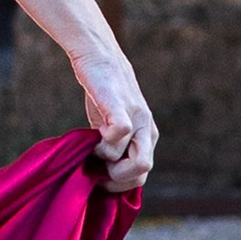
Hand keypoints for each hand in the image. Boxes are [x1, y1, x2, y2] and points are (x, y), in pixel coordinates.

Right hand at [74, 42, 156, 194]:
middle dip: (116, 178)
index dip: (119, 183)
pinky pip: (121, 133)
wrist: (98, 56)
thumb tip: (103, 176)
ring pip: (138, 160)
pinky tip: (94, 132)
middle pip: (144, 170)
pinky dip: (105, 142)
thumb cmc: (103, 93)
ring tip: (93, 145)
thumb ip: (116, 145)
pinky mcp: (120, 104)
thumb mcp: (113, 124)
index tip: (99, 177)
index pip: (142, 174)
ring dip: (108, 160)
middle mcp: (147, 128)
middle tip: (96, 167)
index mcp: (147, 135)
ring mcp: (137, 116)